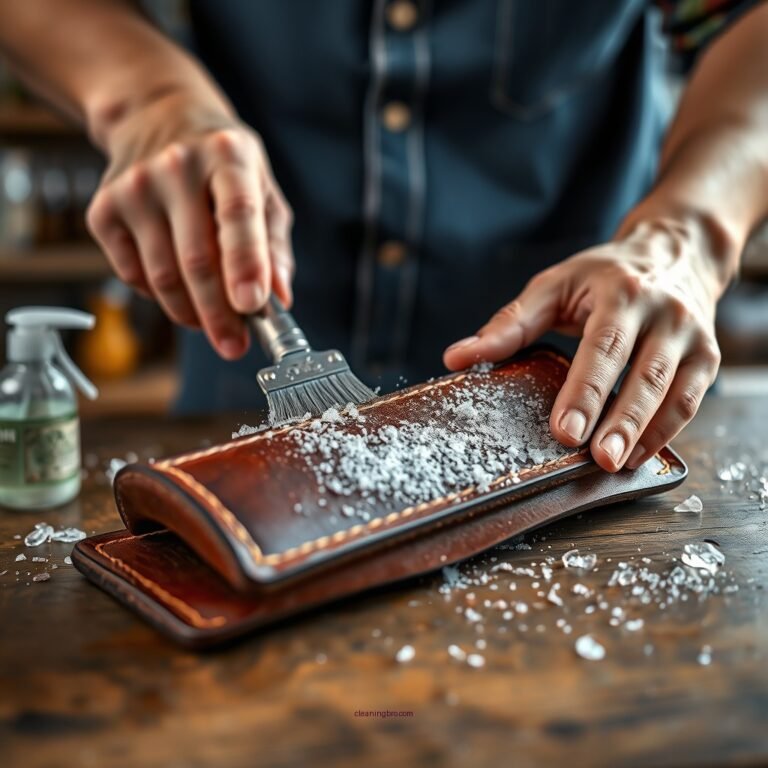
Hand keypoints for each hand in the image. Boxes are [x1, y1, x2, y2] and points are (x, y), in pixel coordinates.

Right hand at [86, 92, 293, 359]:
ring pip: (163, 277)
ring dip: (191, 314)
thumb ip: (274, 246)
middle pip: (197, 260)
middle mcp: (176, 166)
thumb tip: (279, 299)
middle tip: (234, 346)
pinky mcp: (103, 209)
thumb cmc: (222, 165)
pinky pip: (134, 276)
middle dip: (219, 315)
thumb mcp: (263, 190)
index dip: (245, 265)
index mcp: (228, 156)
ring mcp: (134, 187)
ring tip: (211, 324)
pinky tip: (179, 291)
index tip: (253, 307)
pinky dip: (160, 297)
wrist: (157, 119)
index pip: (238, 215)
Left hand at [444, 219, 725, 471]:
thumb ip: (509, 324)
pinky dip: (665, 432)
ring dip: (644, 433)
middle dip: (619, 420)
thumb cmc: (603, 274)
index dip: (584, 391)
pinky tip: (636, 456)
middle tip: (596, 459)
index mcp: (621, 293)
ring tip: (614, 466)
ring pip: (673, 393)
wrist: (677, 253)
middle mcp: (663, 314)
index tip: (564, 430)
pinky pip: (689, 402)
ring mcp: (693, 337)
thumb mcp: (553, 286)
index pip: (602, 347)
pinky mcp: (707, 358)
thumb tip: (456, 358)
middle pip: (643, 374)